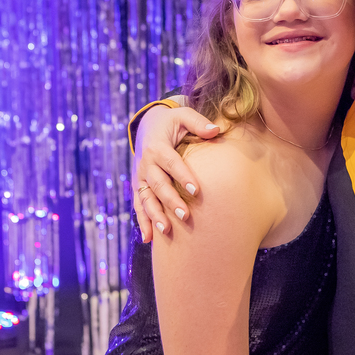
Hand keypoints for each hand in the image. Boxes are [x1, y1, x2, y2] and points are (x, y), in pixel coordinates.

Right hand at [133, 103, 221, 240]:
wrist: (147, 126)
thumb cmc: (171, 122)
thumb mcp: (183, 115)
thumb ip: (198, 122)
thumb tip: (216, 130)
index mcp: (157, 147)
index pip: (171, 163)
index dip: (182, 176)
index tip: (196, 190)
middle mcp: (146, 164)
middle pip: (157, 185)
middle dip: (170, 201)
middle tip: (185, 216)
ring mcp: (140, 177)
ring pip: (145, 199)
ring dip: (154, 216)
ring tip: (166, 231)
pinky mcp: (138, 186)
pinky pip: (138, 205)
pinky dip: (142, 222)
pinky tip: (148, 239)